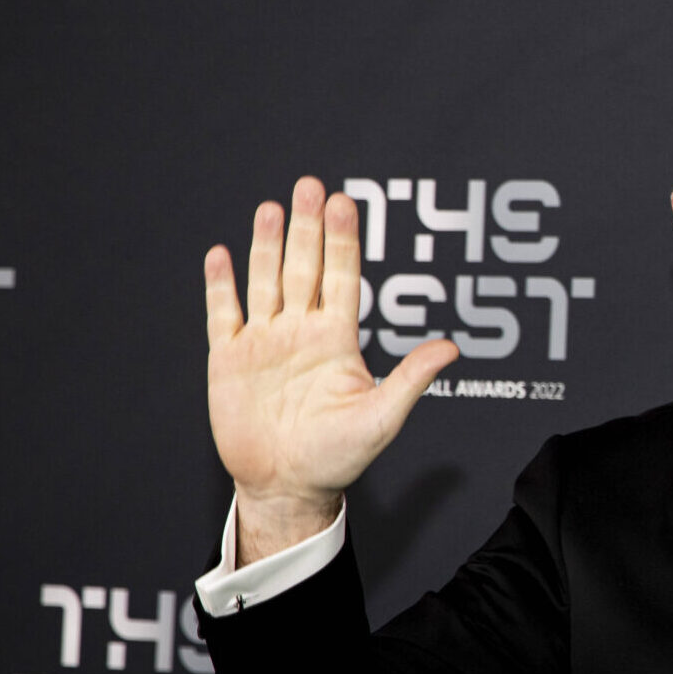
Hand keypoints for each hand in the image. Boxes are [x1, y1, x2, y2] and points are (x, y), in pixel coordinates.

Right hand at [205, 177, 457, 561]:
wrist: (288, 486)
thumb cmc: (339, 456)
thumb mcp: (382, 418)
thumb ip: (411, 378)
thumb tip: (452, 347)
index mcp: (338, 340)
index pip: (343, 278)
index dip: (343, 241)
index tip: (345, 202)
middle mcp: (301, 332)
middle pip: (304, 268)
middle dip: (308, 228)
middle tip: (310, 186)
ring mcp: (264, 342)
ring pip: (266, 281)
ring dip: (267, 245)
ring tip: (271, 207)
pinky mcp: (229, 358)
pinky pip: (223, 314)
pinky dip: (221, 285)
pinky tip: (222, 254)